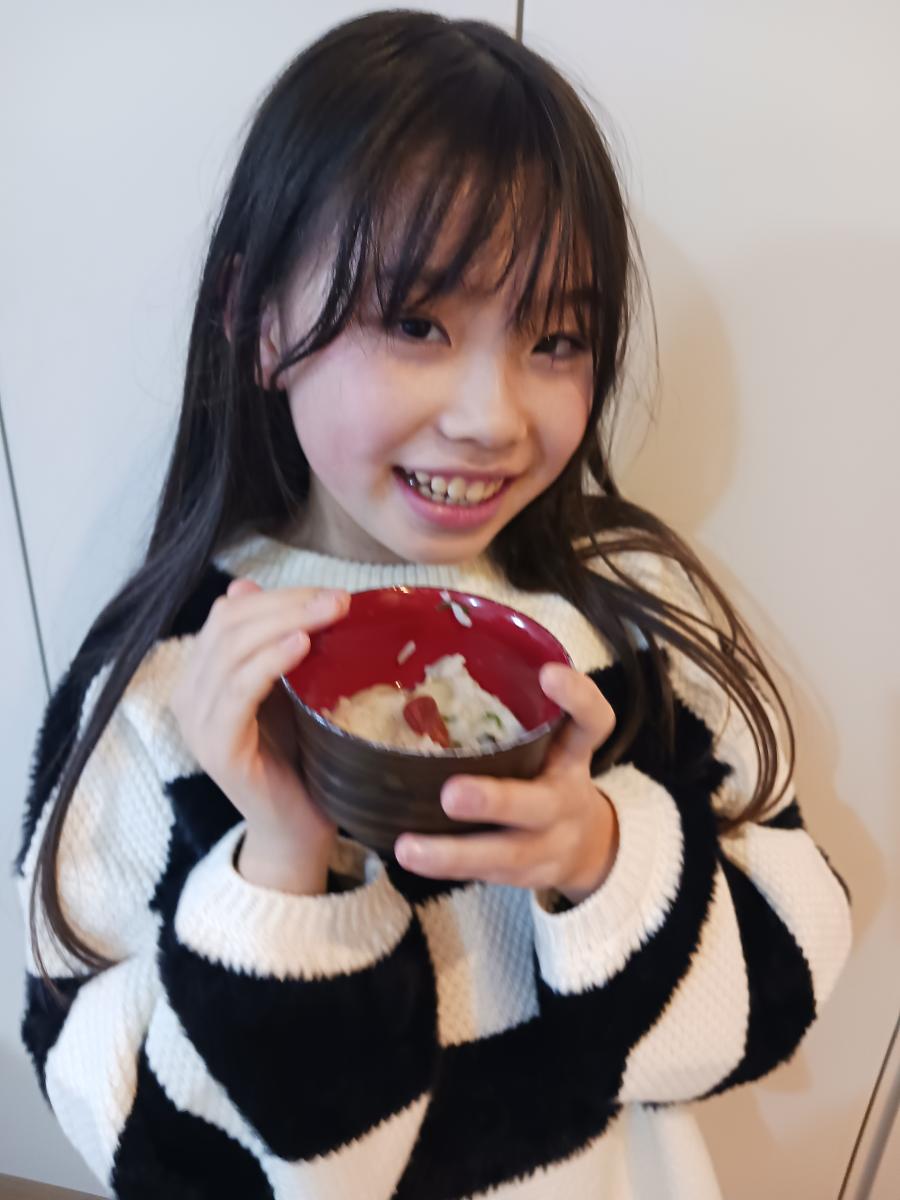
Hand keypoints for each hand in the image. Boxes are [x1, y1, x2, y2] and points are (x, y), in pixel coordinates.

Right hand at [170, 577, 350, 893]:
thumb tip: (248, 585)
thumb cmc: (301, 754)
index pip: (229, 614)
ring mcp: (199, 724)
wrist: (299, 827)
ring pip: (232, 650)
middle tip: (339, 598)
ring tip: (330, 612)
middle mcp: (189, 696)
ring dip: (286, 622)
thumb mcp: (290, 686)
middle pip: (229, 625)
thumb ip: (272, 642)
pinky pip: (238, 691)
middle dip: (288, 603)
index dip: (279, 596)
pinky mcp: (218, 749)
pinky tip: (302, 645)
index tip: (331, 592)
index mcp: (202, 677)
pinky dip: (269, 661)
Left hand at [394, 664, 618, 903]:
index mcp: (574, 755)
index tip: (549, 673)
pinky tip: (410, 858)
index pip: (593, 722)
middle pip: (540, 804)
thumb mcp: (552, 742)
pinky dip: (447, 868)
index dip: (578, 699)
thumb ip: (518, 717)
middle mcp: (565, 800)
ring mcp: (548, 845)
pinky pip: (486, 874)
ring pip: (506, 855)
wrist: (591, 846)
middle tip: (452, 794)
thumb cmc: (549, 774)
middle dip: (496, 801)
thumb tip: (427, 675)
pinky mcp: (526, 876)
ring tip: (408, 848)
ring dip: (454, 853)